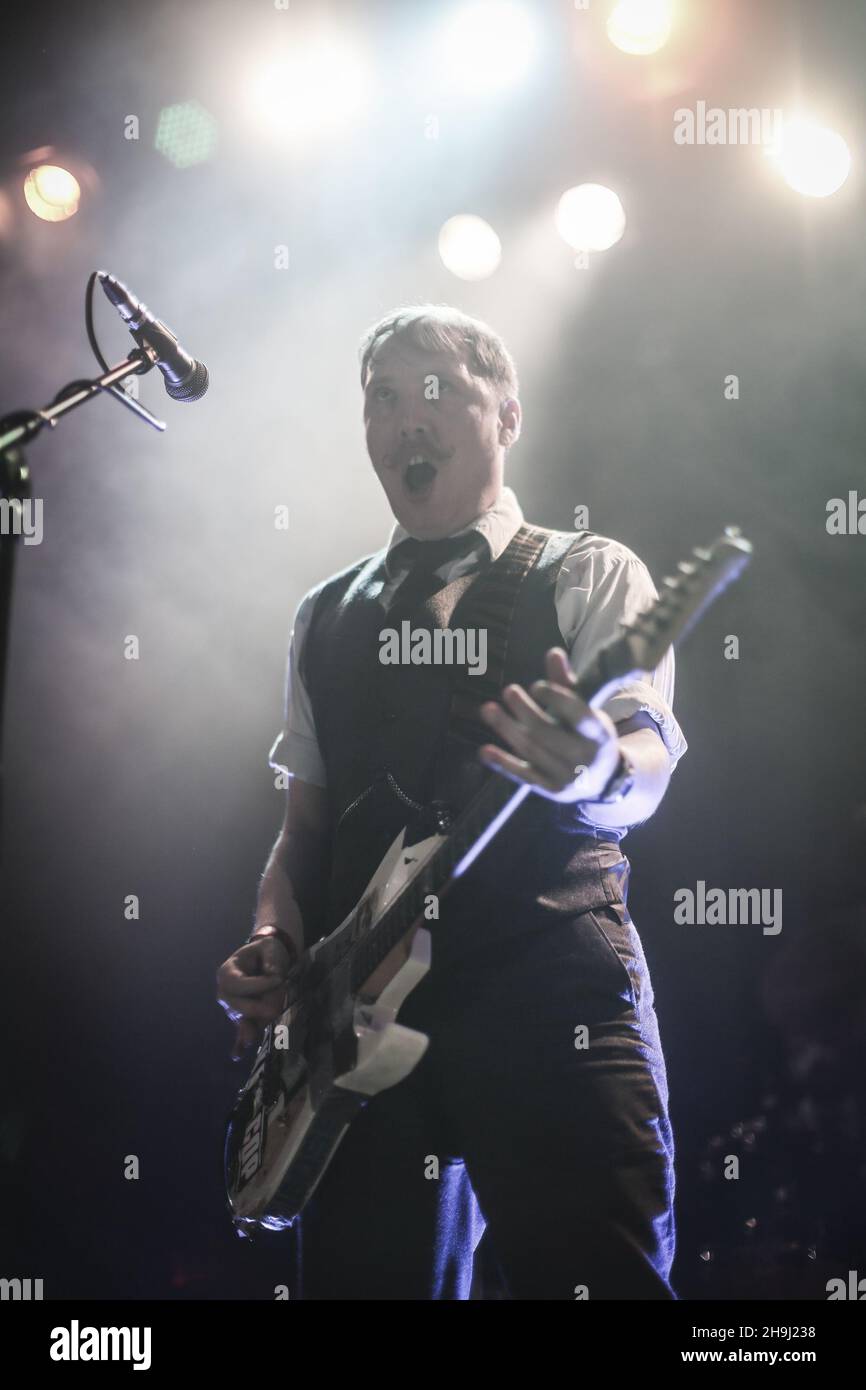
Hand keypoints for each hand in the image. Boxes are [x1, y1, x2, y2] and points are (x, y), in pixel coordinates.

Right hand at [216, 935, 295, 1060]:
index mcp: (227, 972)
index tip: (279, 979)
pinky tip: (237, 1054)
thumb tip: (273, 977)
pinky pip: (240, 1032)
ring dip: (260, 1018)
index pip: (238, 984)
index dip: (257, 984)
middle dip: (257, 1007)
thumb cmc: (266, 951)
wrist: (267, 958)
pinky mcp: (243, 1018)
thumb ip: (271, 962)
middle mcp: (225, 992)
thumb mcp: (270, 948)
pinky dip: (238, 1043)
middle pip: (237, 1006)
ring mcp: (232, 1008)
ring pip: (245, 1019)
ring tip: (274, 1011)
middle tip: (276, 1007)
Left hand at [477, 647, 620, 802]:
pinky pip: (525, 776)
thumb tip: (554, 653)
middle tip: (508, 690)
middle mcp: (586, 757)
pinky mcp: (552, 791)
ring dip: (507, 729)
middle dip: (527, 711)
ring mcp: (568, 777)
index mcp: (599, 733)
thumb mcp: (585, 710)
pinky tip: (484, 751)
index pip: (578, 714)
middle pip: (550, 733)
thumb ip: (567, 685)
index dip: (556, 698)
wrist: (603, 779)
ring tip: (487, 709)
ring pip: (533, 752)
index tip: (536, 686)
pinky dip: (503, 763)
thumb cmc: (589, 734)